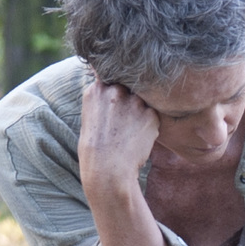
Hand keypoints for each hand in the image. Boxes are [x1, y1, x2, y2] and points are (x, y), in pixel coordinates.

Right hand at [77, 69, 168, 245]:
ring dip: (140, 112)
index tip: (119, 99)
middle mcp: (115, 91)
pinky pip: (153, 115)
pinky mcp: (150, 114)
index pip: (112, 74)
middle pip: (131, 85)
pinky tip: (138, 139)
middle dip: (131, 99)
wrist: (108, 171)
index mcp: (96, 91)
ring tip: (129, 133)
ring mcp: (133, 101)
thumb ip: (103, 99)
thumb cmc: (95, 150)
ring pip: (144, 100)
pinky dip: (149, 126)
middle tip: (125, 122)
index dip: (119, 85)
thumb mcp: (90, 118)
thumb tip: (114, 87)